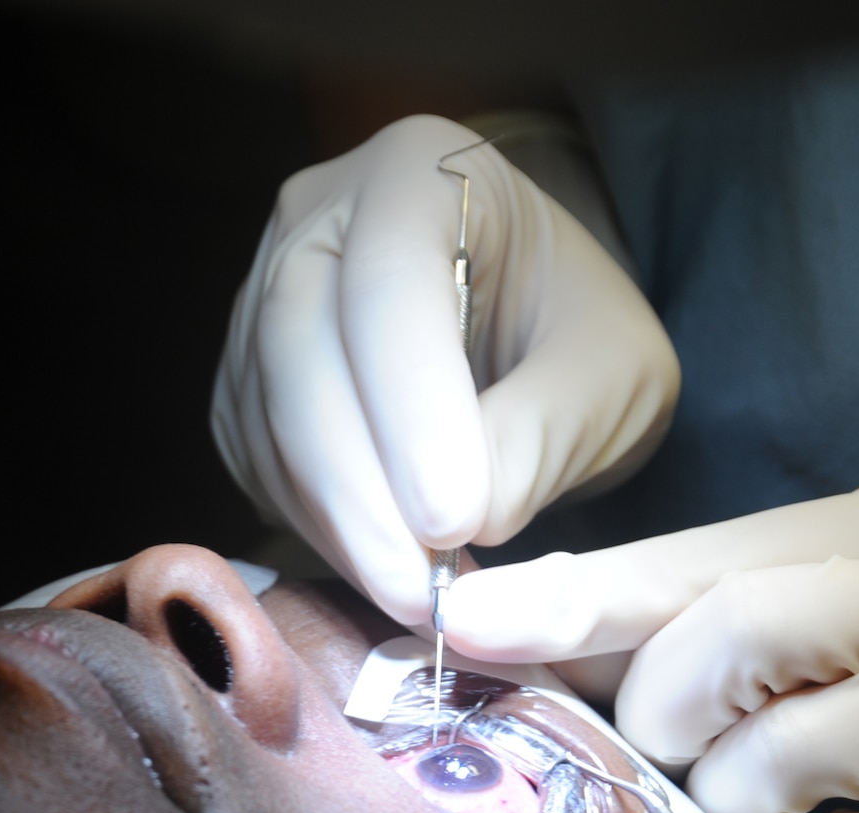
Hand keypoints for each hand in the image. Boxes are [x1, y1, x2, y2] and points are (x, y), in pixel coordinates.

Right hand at [211, 115, 677, 624]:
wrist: (523, 325)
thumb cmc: (573, 328)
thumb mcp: (613, 369)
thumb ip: (546, 429)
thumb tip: (461, 523)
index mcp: (417, 171)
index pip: (389, 284)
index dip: (413, 408)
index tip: (454, 521)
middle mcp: (313, 220)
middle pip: (301, 352)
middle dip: (360, 487)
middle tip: (421, 590)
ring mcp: (259, 300)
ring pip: (269, 419)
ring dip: (337, 523)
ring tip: (417, 595)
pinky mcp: (245, 386)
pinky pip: (258, 462)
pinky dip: (316, 529)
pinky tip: (381, 565)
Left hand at [446, 470, 858, 812]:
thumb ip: (711, 584)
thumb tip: (517, 621)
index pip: (705, 575)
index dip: (575, 603)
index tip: (464, 623)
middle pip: (694, 688)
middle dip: (664, 719)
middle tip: (708, 721)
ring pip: (735, 797)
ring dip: (727, 804)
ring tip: (809, 774)